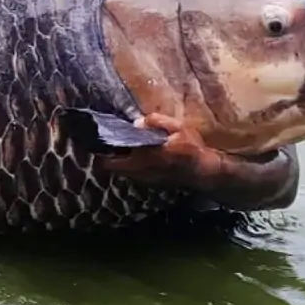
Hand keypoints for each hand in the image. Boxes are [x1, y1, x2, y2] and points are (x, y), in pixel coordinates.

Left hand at [101, 113, 226, 188]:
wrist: (205, 172)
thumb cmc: (193, 148)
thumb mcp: (179, 128)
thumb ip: (157, 122)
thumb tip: (136, 122)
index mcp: (145, 157)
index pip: (114, 160)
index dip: (103, 150)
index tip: (99, 139)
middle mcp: (141, 171)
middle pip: (112, 168)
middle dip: (108, 156)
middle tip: (109, 142)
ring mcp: (145, 179)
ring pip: (122, 172)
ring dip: (119, 161)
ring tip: (122, 147)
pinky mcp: (150, 182)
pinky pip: (132, 174)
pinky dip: (129, 166)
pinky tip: (136, 155)